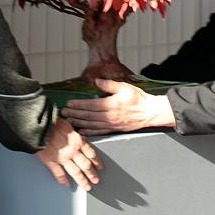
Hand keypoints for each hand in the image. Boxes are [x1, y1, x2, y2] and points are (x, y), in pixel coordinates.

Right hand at [36, 117, 101, 190]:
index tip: (99, 167)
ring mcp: (62, 158)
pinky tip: (66, 184)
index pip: (91, 154)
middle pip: (86, 166)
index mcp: (78, 141)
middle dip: (92, 174)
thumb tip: (82, 140)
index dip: (97, 162)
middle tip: (96, 180)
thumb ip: (76, 135)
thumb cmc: (53, 122)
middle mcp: (73, 151)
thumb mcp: (69, 125)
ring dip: (82, 180)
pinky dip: (63, 180)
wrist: (39, 125)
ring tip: (87, 186)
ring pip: (76, 172)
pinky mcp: (51, 162)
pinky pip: (59, 174)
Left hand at [61, 78, 175, 134]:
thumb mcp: (125, 87)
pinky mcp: (115, 129)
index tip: (68, 103)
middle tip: (63, 113)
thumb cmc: (138, 99)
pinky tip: (81, 131)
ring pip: (91, 124)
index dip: (78, 104)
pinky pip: (99, 132)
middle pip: (87, 115)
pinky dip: (89, 132)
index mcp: (110, 104)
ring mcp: (111, 124)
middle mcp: (109, 116)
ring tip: (68, 121)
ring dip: (78, 123)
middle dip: (74, 114)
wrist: (150, 112)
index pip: (90, 105)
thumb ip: (109, 85)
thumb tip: (97, 81)